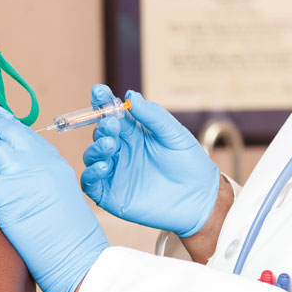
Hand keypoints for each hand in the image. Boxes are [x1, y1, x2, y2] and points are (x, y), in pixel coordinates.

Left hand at [0, 102, 108, 291]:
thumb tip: (21, 169)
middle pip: (7, 130)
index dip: (5, 119)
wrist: (75, 255)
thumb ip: (42, 174)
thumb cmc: (70, 232)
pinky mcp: (3, 193)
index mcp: (53, 159)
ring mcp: (20, 174)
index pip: (24, 131)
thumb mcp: (61, 191)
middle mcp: (37, 160)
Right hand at [80, 85, 218, 236]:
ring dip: (96, 147)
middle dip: (102, 126)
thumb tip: (131, 95)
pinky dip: (91, 173)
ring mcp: (115, 172)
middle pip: (100, 133)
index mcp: (133, 133)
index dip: (103, 101)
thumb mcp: (173, 134)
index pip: (112, 114)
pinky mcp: (111, 194)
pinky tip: (105, 165)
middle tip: (112, 124)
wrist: (200, 199)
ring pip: (92, 155)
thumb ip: (152, 115)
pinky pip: (90, 182)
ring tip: (110, 144)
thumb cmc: (190, 164)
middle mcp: (121, 151)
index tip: (99, 91)